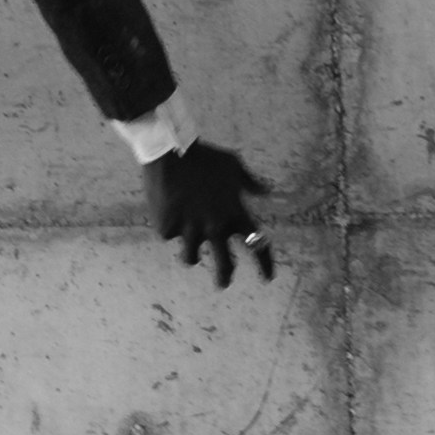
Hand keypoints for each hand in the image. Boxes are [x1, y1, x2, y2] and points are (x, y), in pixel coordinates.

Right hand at [145, 141, 274, 289]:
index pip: (257, 246)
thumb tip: (266, 190)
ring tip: (189, 250)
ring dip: (191, 255)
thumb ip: (250, 182)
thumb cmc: (205, 157)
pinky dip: (169, 226)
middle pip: (224, 265)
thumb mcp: (233, 165)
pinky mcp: (167, 227)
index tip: (268, 278)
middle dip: (225, 278)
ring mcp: (190, 229)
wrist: (170, 151)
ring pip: (191, 258)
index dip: (265, 265)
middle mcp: (215, 226)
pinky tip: (166, 210)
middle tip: (223, 284)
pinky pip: (169, 234)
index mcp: (234, 213)